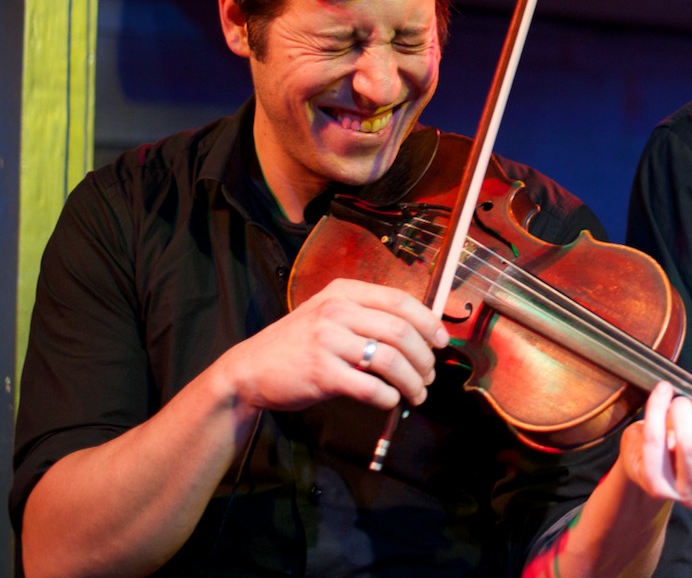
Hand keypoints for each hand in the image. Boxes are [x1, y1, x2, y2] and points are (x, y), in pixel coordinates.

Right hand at [213, 277, 447, 413]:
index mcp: (344, 292)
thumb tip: (419, 335)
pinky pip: (370, 387)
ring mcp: (327, 340)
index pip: (400, 300)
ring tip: (416, 393)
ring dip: (411, 380)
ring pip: (390, 360)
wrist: (249, 370)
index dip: (428, 322)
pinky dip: (388, 397)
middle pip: (401, 331)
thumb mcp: (329, 316)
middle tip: (429, 375)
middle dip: (424, 357)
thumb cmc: (298, 345)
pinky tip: (390, 400)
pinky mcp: (321, 373)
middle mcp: (336, 311)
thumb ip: (367, 317)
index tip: (442, 341)